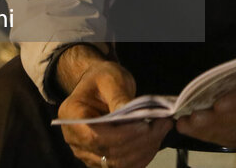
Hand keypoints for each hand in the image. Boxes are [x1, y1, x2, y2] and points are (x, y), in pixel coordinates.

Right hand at [57, 60, 171, 167]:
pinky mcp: (100, 159)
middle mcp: (74, 139)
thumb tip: (132, 113)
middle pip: (108, 152)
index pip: (94, 136)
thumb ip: (118, 96)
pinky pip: (121, 166)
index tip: (145, 125)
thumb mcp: (110, 78)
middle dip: (140, 141)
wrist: (98, 87)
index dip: (121, 135)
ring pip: (117, 163)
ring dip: (144, 150)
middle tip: (164, 124)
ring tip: (162, 129)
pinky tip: (155, 141)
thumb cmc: (102, 78)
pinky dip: (141, 157)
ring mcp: (86, 153)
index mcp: (71, 115)